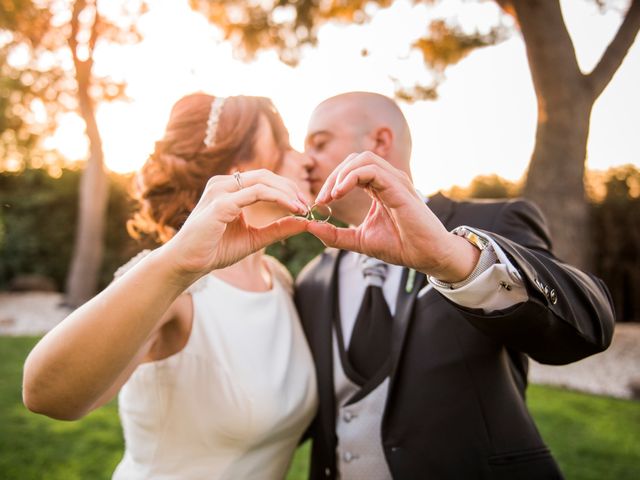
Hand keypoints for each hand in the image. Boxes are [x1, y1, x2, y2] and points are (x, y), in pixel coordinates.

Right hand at [161, 169, 308, 278]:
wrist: (187, 264)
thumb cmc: (215, 250)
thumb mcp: (254, 238)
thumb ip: (278, 229)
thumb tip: (305, 222)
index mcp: (228, 189)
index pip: (263, 180)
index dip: (287, 189)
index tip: (304, 205)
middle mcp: (223, 184)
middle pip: (266, 175)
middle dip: (290, 188)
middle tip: (307, 204)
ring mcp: (220, 191)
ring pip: (262, 180)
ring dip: (287, 192)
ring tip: (302, 207)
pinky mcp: (220, 204)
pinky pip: (255, 193)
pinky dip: (278, 198)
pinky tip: (293, 209)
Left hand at [309, 152, 478, 281]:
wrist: (427, 256)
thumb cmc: (401, 246)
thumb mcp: (359, 241)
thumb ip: (336, 235)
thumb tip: (310, 227)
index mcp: (379, 188)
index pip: (351, 171)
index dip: (332, 182)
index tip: (320, 203)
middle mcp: (388, 180)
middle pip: (354, 159)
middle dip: (333, 176)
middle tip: (322, 199)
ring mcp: (395, 181)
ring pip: (363, 158)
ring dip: (341, 174)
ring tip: (331, 195)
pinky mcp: (399, 187)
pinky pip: (372, 170)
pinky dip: (352, 177)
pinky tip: (340, 193)